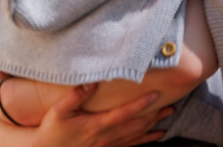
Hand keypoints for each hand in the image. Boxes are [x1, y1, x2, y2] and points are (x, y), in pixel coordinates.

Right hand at [33, 85, 171, 146]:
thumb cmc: (52, 129)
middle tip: (169, 104)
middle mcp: (106, 136)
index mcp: (96, 125)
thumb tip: (92, 82)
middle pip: (136, 125)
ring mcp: (108, 144)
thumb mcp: (59, 111)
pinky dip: (146, 139)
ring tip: (167, 115)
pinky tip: (156, 135)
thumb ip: (75, 96)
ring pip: (136, 135)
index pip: (123, 114)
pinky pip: (132, 145)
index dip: (140, 104)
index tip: (155, 95)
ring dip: (154, 125)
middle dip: (154, 114)